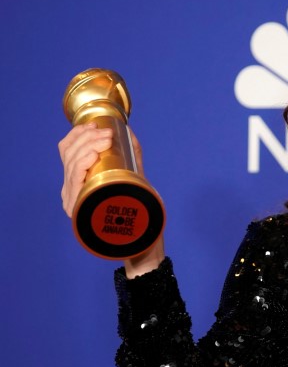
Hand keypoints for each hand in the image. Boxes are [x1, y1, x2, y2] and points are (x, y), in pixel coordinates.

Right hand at [58, 123, 163, 276]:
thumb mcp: (134, 177)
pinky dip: (81, 165)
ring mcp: (74, 201)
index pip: (67, 150)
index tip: (96, 126)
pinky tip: (91, 156)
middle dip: (86, 137)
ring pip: (71, 164)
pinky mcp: (79, 211)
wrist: (142, 240)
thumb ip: (131, 155)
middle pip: (68, 154)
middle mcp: (71, 191)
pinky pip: (74, 182)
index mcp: (79, 182)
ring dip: (87, 146)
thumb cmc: (138, 209)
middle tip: (108, 134)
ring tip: (105, 140)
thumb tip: (129, 131)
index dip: (78, 134)